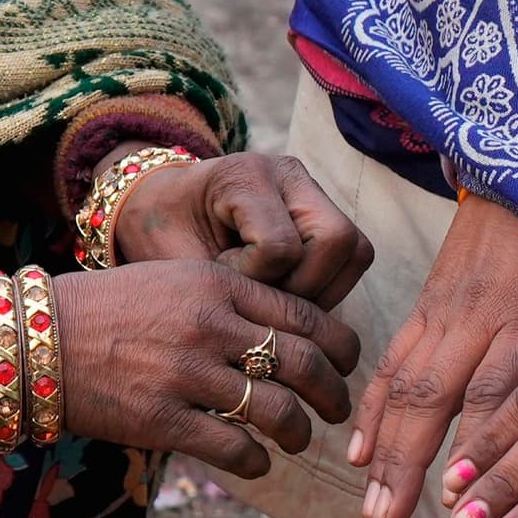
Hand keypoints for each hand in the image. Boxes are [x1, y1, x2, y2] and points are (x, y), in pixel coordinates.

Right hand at [37, 262, 359, 482]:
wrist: (37, 342)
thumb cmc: (108, 310)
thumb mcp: (173, 279)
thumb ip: (230, 298)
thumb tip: (288, 330)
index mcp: (218, 283)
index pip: (305, 314)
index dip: (340, 346)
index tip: (345, 365)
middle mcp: (210, 324)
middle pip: (306, 363)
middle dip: (334, 394)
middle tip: (337, 410)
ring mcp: (187, 374)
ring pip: (278, 410)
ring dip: (298, 432)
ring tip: (296, 439)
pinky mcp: (163, 419)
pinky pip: (236, 449)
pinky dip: (257, 461)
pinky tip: (257, 462)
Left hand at [110, 151, 372, 307]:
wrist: (162, 205)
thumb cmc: (162, 233)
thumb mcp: (175, 260)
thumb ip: (218, 290)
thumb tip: (262, 342)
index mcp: (244, 176)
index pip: (281, 246)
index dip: (256, 279)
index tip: (222, 278)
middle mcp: (288, 174)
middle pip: (337, 240)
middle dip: (304, 287)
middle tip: (261, 299)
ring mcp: (312, 190)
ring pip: (355, 251)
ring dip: (321, 290)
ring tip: (274, 299)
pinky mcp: (324, 210)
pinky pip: (352, 257)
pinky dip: (326, 286)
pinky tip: (286, 295)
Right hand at [345, 191, 517, 517]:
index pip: (496, 391)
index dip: (474, 445)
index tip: (458, 498)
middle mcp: (479, 318)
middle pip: (434, 396)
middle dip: (408, 464)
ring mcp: (445, 313)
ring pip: (406, 386)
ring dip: (384, 452)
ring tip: (373, 506)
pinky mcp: (426, 308)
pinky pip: (392, 363)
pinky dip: (374, 412)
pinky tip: (360, 455)